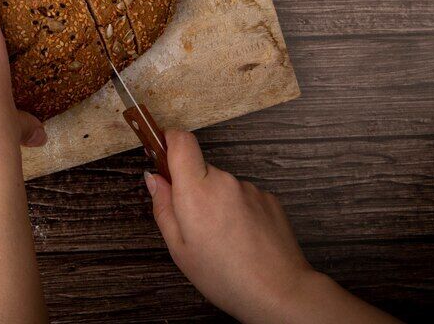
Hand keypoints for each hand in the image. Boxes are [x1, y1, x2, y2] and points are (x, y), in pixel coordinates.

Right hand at [147, 130, 398, 322]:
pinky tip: (243, 239)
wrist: (279, 292)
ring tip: (223, 239)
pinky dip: (239, 212)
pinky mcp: (269, 199)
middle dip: (194, 188)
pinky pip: (244, 197)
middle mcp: (224, 181)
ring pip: (223, 186)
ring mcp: (249, 189)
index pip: (182, 141)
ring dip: (218, 203)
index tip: (163, 152)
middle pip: (201, 169)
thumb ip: (163, 207)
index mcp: (196, 191)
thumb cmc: (225, 276)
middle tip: (195, 224)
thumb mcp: (179, 248)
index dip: (170, 141)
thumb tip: (154, 179)